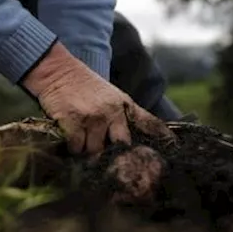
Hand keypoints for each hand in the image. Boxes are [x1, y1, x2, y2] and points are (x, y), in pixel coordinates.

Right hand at [22, 42, 173, 154]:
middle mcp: (112, 112)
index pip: (149, 123)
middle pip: (122, 147)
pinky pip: (77, 148)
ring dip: (88, 152)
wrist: (58, 70)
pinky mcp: (74, 121)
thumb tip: (131, 140)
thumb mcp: (111, 95)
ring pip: (95, 151)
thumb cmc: (83, 85)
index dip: (164, 137)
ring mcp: (93, 117)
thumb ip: (123, 114)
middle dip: (115, 156)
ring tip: (83, 142)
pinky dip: (73, 148)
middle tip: (109, 161)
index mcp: (124, 105)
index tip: (175, 147)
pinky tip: (71, 138)